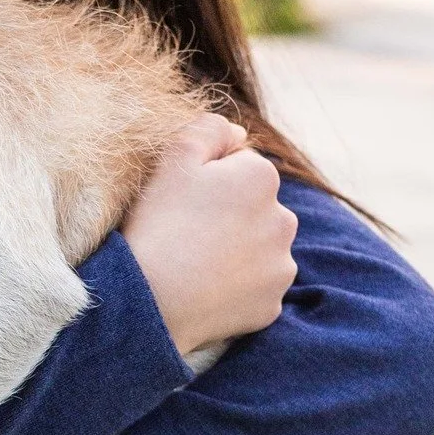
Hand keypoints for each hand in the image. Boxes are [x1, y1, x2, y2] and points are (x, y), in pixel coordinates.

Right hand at [123, 114, 297, 354]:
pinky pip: (255, 289)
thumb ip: (209, 129)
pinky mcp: (272, 305)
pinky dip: (237, 289)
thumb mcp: (174, 158)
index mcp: (262, 177)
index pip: (239, 167)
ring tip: (196, 264)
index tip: (182, 202)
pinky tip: (206, 290)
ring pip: (259, 249)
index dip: (206, 181)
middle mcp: (285, 220)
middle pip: (254, 209)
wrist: (148, 302)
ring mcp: (281, 266)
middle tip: (187, 234)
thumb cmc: (158, 225)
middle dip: (230, 216)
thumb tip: (239, 132)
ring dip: (237, 251)